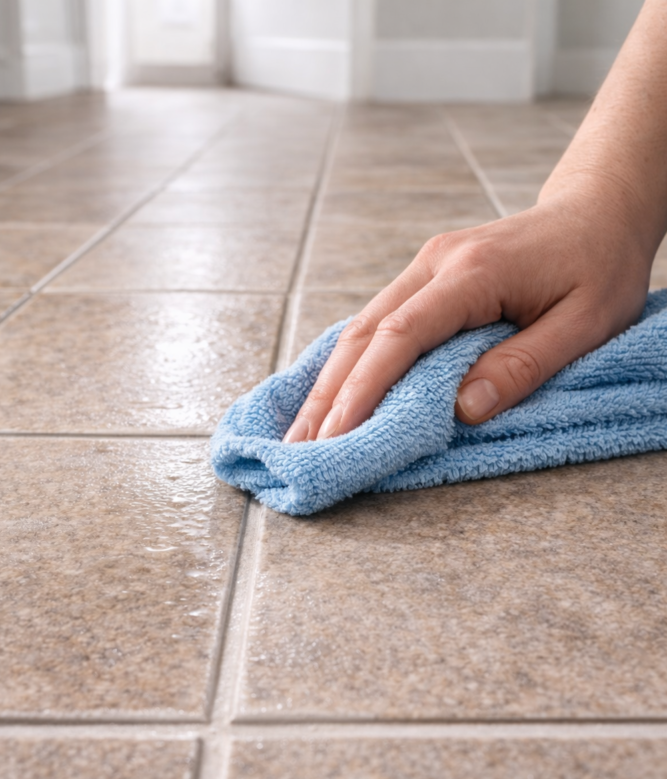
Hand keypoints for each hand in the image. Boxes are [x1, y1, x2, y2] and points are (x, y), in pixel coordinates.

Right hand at [284, 184, 651, 442]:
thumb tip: (464, 410)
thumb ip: (524, 365)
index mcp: (473, 272)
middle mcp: (436, 263)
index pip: (402, 335)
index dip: (365, 387)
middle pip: (364, 332)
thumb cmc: (601, 265)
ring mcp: (426, 266)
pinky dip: (350, 364)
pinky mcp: (426, 277)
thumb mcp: (587, 322)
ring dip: (329, 382)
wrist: (598, 210)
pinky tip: (329, 394)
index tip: (338, 433)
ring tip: (302, 432)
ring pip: (361, 327)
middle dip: (328, 394)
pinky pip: (376, 323)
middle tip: (298, 447)